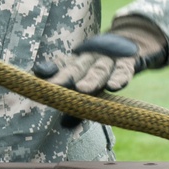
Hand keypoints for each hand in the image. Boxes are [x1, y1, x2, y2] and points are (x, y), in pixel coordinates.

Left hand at [34, 17, 167, 126]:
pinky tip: (114, 86)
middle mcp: (90, 58)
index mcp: (77, 62)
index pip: (62, 69)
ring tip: (82, 89)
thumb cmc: (104, 71)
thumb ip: (78, 103)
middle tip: (54, 87)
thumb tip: (64, 125)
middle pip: (77, 69)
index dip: (51, 74)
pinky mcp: (128, 61)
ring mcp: (109, 58)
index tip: (37, 81)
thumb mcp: (90, 82)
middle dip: (65, 78)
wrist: (131, 43)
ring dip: (91, 79)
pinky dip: (119, 77)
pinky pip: (123, 70)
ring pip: (98, 69)